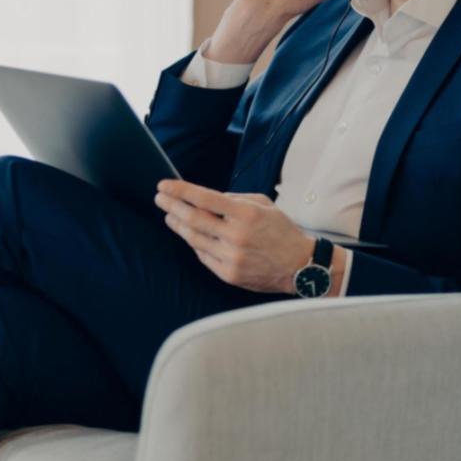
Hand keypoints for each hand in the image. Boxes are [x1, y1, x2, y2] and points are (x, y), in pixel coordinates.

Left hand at [155, 179, 314, 293]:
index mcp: (246, 214)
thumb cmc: (281, 231)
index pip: (204, 198)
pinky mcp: (228, 274)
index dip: (180, 191)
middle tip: (160, 198)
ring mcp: (231, 257)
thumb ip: (234, 200)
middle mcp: (236, 236)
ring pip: (193, 239)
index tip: (164, 185)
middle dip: (171, 206)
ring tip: (169, 215)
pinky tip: (188, 234)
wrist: (300, 266)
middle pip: (193, 219)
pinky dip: (193, 243)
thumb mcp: (263, 205)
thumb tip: (205, 198)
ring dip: (177, 225)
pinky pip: (203, 255)